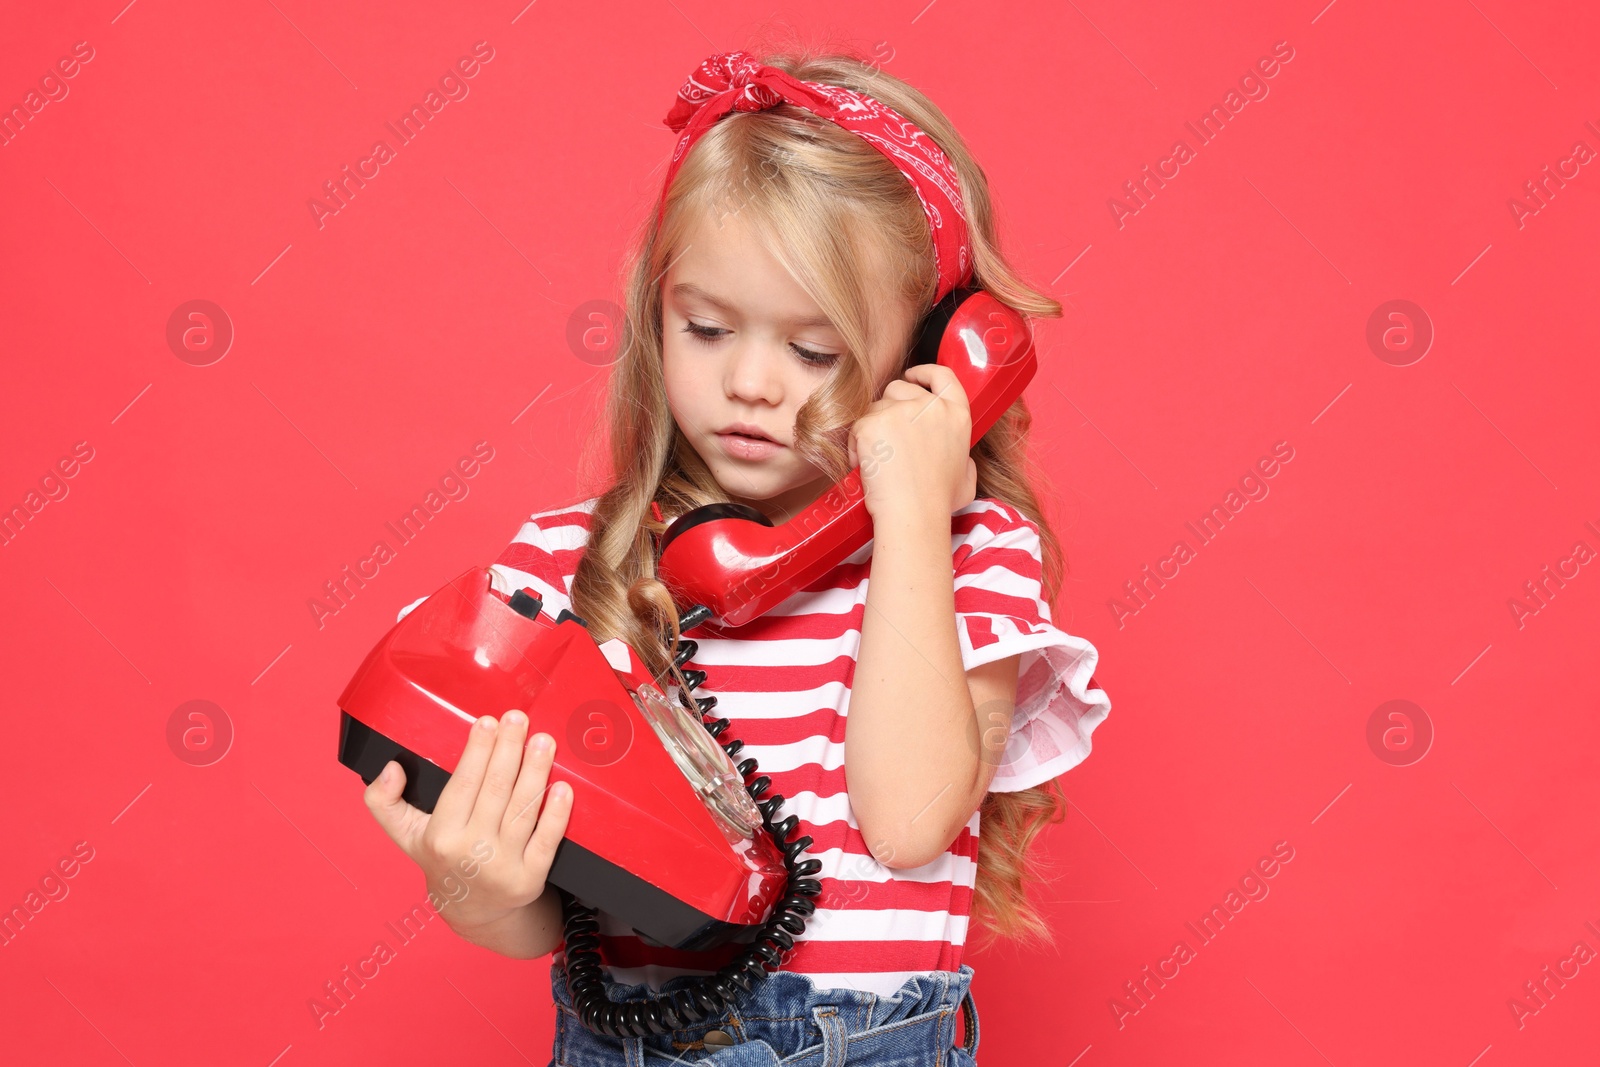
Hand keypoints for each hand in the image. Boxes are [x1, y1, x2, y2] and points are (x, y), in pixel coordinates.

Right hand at [363, 710, 572, 935]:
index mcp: (440, 838)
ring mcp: (504, 867)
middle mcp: (472, 853)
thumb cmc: (442, 859)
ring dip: (536, 771)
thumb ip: (384, 801)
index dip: (478, 751)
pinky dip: (556, 813)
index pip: (463, 785)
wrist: (473, 911)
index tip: (488, 722)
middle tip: (520, 719)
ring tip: (544, 741)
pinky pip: (547, 840)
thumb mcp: (405, 834)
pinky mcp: (531, 879)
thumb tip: (390, 769)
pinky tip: (563, 787)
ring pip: (523, 810)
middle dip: (510, 750)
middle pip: (497, 791)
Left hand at [847, 362, 977, 520]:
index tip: (912, 376)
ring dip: (872, 428)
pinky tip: (865, 466)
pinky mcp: (874, 422)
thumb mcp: (967, 477)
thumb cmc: (939, 504)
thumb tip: (961, 458)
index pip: (943, 376)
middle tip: (887, 438)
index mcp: (957, 415)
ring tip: (878, 461)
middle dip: (889, 408)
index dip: (925, 372)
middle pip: (900, 388)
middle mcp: (932, 407)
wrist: (914, 514)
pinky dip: (856, 445)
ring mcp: (901, 411)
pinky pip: (857, 425)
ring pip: (875, 407)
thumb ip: (964, 458)